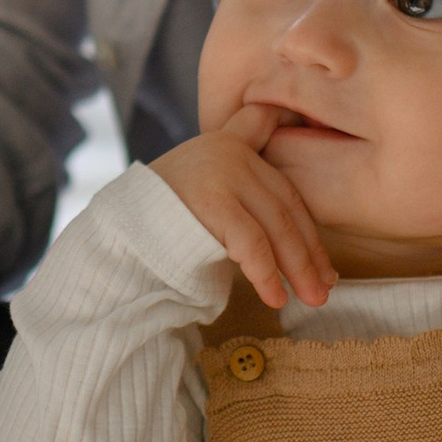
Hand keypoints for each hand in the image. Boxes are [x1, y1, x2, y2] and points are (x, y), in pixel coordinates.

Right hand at [150, 108, 335, 310]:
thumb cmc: (160, 218)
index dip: (309, 222)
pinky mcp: (212, 199)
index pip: (284, 186)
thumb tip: (296, 237)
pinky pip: (252, 242)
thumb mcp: (203, 187)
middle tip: (325, 287)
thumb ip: (240, 186)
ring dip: (298, 268)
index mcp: (230, 143)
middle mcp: (229, 150)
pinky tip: (275, 298)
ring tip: (311, 299)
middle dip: (309, 254)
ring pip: (276, 226)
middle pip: (286, 208)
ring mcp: (221, 171)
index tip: (325, 257)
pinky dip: (267, 274)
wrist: (115, 229)